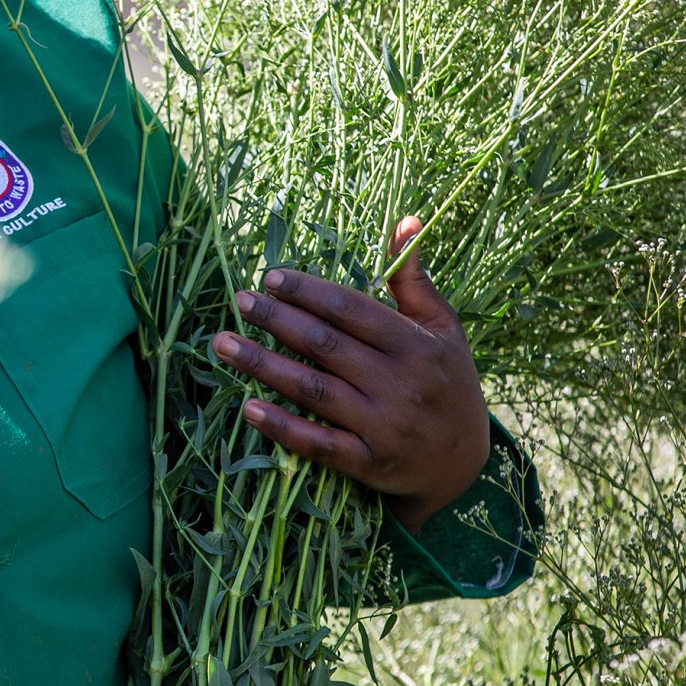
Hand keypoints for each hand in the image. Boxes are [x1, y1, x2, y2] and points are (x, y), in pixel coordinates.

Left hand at [208, 217, 489, 534]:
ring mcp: (383, 426)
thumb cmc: (448, 381)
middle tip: (239, 301)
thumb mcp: (443, 327)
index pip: (352, 311)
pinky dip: (283, 427)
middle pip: (326, 346)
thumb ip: (414, 279)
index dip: (309, 292)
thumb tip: (405, 221)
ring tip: (222, 345)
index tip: (271, 278)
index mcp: (416, 344)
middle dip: (278, 321)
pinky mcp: (369, 463)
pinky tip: (248, 408)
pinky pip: (320, 444)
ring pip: (314, 390)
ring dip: (264, 366)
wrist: (464, 462)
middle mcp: (400, 383)